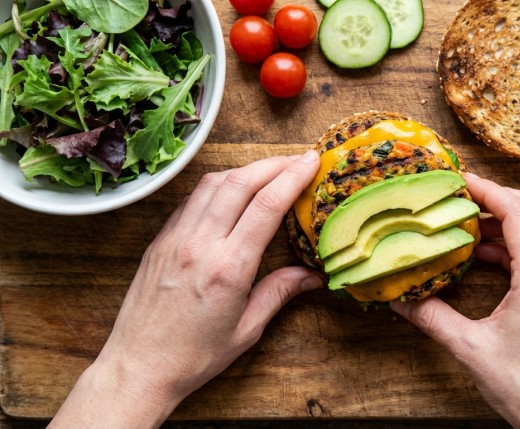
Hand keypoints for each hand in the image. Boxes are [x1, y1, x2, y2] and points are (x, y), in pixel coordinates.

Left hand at [49, 151, 322, 428]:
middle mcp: (200, 245)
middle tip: (298, 159)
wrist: (138, 367)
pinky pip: (191, 199)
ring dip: (245, 169)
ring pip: (212, 183)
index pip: (266, 206)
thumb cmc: (194, 356)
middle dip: (273, 164)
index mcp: (228, 268)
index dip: (292, 177)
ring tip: (269, 170)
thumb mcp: (247, 329)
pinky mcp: (160, 240)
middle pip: (240, 183)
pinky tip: (231, 190)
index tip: (312, 161)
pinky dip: (217, 185)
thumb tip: (313, 275)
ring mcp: (175, 239)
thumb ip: (280, 293)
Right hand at [391, 173, 519, 428]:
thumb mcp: (470, 350)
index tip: (462, 180)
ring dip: (513, 219)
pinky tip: (490, 255)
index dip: (489, 191)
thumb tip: (400, 299)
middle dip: (503, 196)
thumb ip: (432, 317)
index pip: (519, 214)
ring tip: (474, 224)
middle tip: (468, 195)